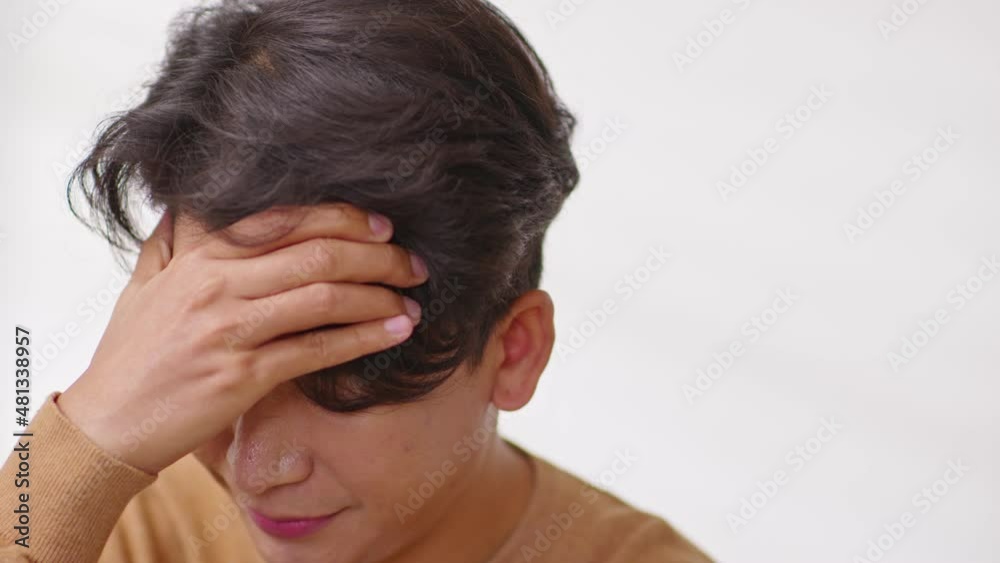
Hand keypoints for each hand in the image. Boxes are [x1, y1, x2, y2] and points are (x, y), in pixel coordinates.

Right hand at [57, 203, 427, 473]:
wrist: (108, 422)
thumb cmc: (131, 354)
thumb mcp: (146, 283)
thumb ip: (174, 242)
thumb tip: (188, 205)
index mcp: (200, 257)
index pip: (286, 219)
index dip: (344, 218)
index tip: (384, 227)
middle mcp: (217, 285)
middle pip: (317, 253)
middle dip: (378, 256)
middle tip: (413, 264)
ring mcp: (229, 329)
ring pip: (324, 298)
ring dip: (380, 296)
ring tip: (412, 302)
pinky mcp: (242, 375)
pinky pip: (317, 349)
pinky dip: (364, 338)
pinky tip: (394, 334)